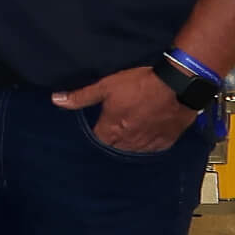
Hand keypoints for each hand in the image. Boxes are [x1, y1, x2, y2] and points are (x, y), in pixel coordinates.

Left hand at [53, 68, 197, 152]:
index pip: (97, 140)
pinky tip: (147, 133)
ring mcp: (149, 143)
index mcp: (112, 130)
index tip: (98, 124)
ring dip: (129, 142)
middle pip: (115, 146)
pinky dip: (148, 142)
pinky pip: (153, 148)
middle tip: (114, 125)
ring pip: (133, 149)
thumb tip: (56, 100)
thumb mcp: (106, 86)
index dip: (96, 132)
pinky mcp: (167, 141)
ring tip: (130, 129)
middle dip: (112, 138)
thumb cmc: (140, 84)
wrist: (178, 85)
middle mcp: (129, 142)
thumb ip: (81, 97)